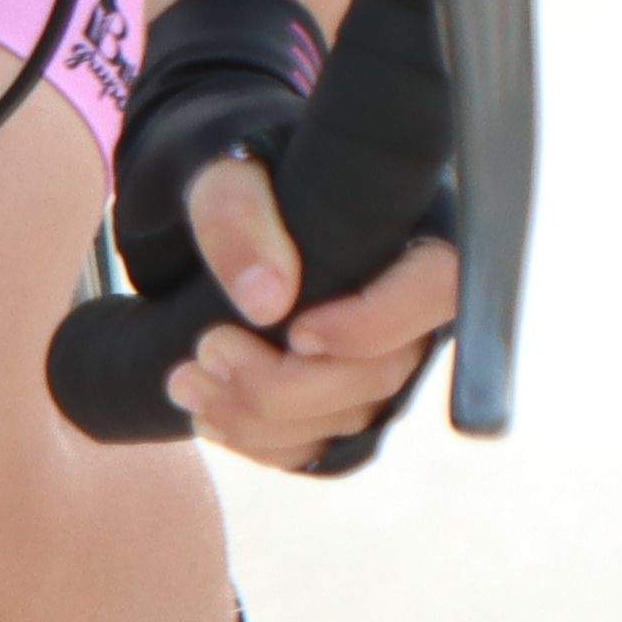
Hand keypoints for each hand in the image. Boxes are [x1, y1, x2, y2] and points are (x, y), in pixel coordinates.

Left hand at [160, 150, 462, 468]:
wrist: (222, 210)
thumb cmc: (236, 175)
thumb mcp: (222, 175)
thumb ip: (238, 216)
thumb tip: (268, 301)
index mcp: (410, 227)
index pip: (438, 286)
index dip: (374, 324)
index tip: (295, 330)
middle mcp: (412, 302)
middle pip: (383, 372)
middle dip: (284, 384)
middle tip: (204, 350)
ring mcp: (383, 358)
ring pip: (348, 419)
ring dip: (257, 416)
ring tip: (183, 380)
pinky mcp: (346, 400)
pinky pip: (321, 447)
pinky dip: (260, 443)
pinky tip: (208, 414)